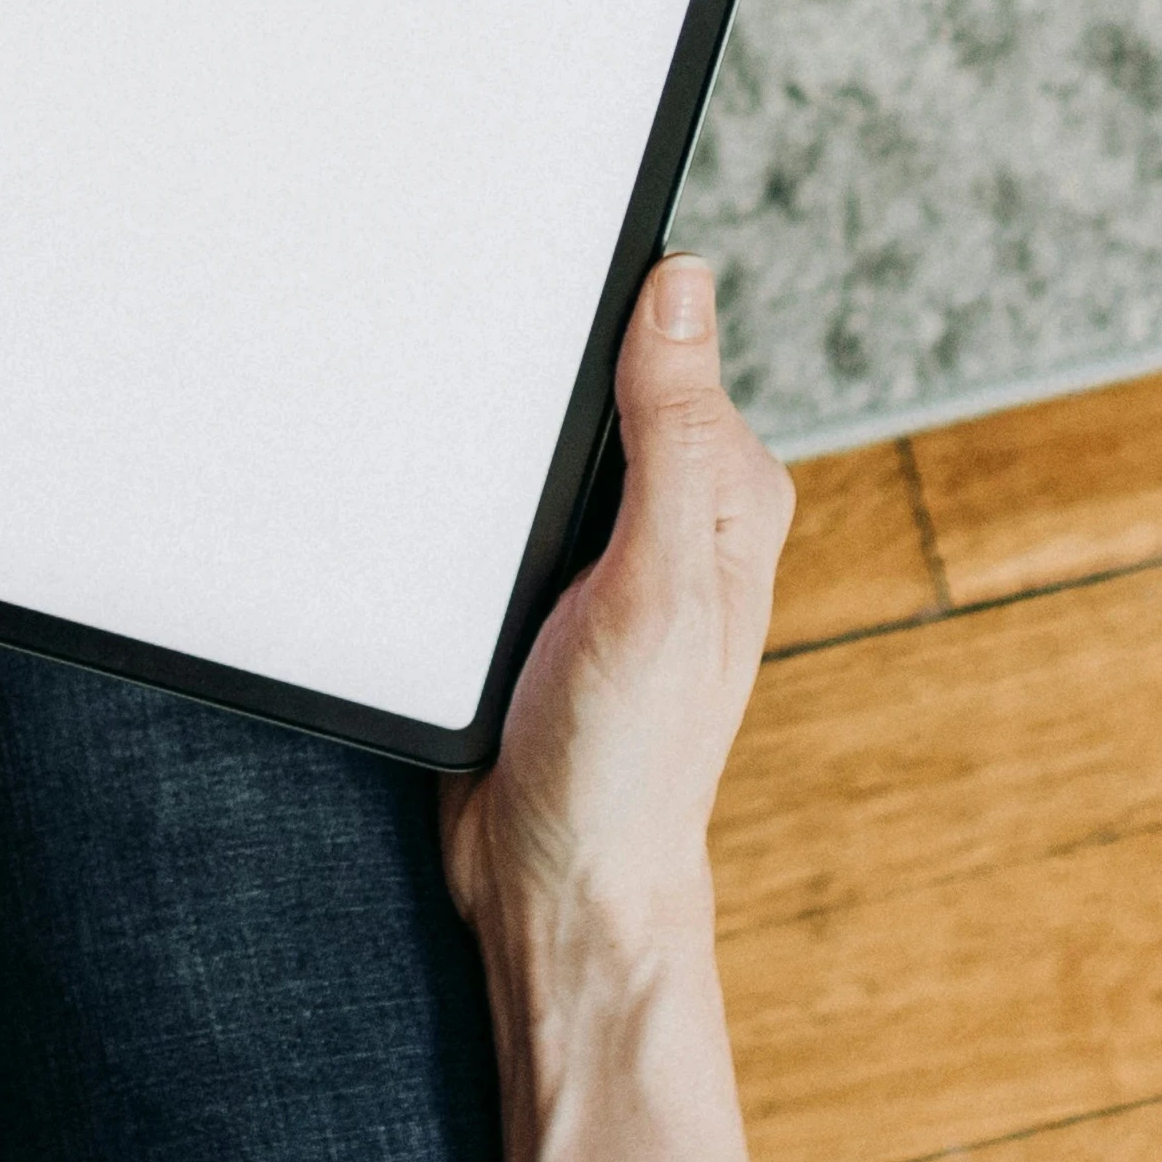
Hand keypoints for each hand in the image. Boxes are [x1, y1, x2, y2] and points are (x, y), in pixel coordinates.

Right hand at [444, 257, 791, 952]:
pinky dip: (458, 502)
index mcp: (731, 491)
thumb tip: (681, 282)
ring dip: (483, 444)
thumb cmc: (627, 759)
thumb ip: (671, 435)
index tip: (522, 276)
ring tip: (446, 469)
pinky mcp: (539, 587)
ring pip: (531, 440)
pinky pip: (492, 505)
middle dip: (527, 378)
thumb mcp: (656, 584)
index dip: (594, 307)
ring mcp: (607, 549)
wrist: (554, 884)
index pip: (664, 341)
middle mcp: (679, 510)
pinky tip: (429, 516)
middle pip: (592, 382)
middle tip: (467, 396)